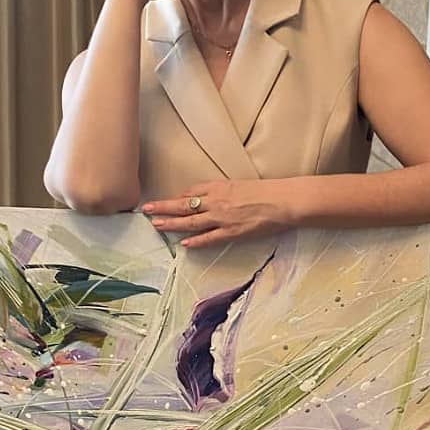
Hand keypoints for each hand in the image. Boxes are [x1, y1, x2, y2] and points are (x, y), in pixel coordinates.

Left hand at [142, 179, 295, 248]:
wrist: (283, 201)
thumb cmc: (268, 191)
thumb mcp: (242, 185)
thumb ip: (225, 191)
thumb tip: (211, 197)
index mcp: (220, 187)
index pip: (192, 191)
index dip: (178, 197)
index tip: (168, 201)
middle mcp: (217, 201)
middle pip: (184, 204)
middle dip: (163, 207)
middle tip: (146, 209)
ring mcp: (222, 218)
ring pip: (190, 221)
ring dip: (171, 223)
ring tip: (156, 224)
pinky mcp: (231, 232)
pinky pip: (209, 238)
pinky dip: (195, 241)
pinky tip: (183, 244)